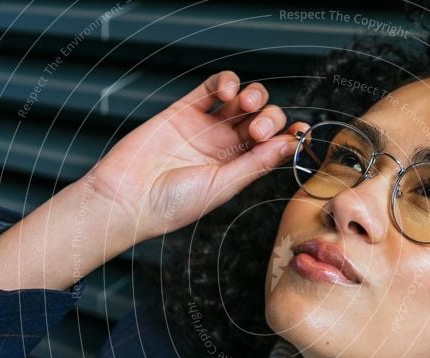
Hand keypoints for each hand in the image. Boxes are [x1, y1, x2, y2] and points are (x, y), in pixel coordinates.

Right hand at [86, 70, 309, 244]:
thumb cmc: (172, 204)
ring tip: (246, 106)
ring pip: (242, 99)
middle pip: (262, 119)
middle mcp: (225, 147)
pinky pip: (211, 88)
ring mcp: (206, 127)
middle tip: (258, 131)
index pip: (274, 145)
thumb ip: (256, 163)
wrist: (128, 198)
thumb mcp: (223, 186)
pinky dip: (226, 81)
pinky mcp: (184, 110)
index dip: (289, 135)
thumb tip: (290, 145)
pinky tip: (228, 91)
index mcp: (239, 169)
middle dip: (269, 118)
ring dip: (253, 96)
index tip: (301, 131)